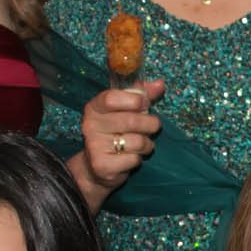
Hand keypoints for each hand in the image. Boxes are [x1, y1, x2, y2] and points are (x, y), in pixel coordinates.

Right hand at [78, 79, 163, 196]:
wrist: (97, 166)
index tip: (145, 103)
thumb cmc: (115, 132)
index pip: (111, 98)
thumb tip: (159, 84)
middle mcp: (90, 126)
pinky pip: (134, 159)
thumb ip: (141, 95)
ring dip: (147, 144)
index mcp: (94, 108)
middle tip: (153, 126)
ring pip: (137, 141)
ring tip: (142, 144)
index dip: (134, 100)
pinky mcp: (102, 166)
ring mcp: (94, 146)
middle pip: (131, 120)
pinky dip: (138, 159)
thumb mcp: (125, 109)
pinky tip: (130, 157)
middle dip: (150, 123)